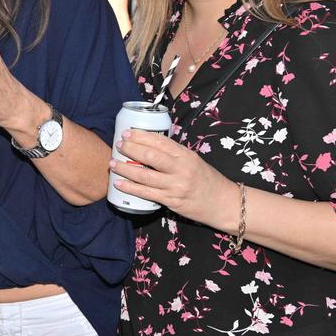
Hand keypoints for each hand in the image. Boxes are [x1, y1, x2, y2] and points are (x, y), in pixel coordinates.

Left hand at [109, 130, 238, 229]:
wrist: (223, 203)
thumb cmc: (206, 180)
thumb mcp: (193, 161)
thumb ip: (173, 154)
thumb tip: (148, 145)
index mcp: (186, 155)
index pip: (160, 141)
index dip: (141, 136)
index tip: (127, 132)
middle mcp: (181, 168)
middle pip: (150, 155)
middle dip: (130, 149)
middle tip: (118, 145)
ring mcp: (175, 185)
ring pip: (144, 175)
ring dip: (125, 168)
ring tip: (112, 163)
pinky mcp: (171, 200)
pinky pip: (146, 193)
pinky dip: (130, 187)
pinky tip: (119, 183)